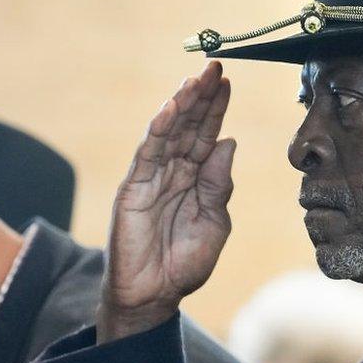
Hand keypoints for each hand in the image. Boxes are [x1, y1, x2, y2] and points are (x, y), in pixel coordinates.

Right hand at [98, 61, 234, 342]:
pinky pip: (149, 152)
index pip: (207, 134)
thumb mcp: (215, 221)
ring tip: (196, 80)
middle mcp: (174, 172)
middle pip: (189, 126)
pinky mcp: (134, 188)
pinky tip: (173, 108)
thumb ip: (219, 183)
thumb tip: (228, 142)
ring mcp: (152, 177)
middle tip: (215, 67)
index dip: (216, 108)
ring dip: (182, 104)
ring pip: (169, 132)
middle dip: (202, 97)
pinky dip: (160, 128)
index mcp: (196, 179)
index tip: (228, 81)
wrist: (156, 295)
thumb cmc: (185, 262)